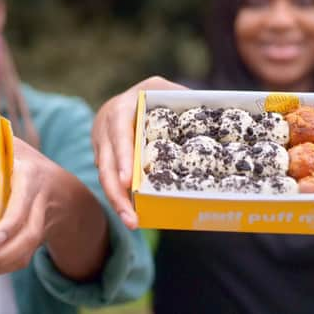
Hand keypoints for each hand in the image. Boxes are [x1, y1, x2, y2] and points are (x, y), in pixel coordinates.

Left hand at [0, 137, 107, 279]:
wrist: (66, 194)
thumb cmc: (29, 165)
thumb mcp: (16, 147)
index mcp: (32, 180)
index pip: (25, 206)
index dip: (10, 224)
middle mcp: (39, 206)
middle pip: (26, 239)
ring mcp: (37, 228)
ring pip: (20, 255)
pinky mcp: (29, 245)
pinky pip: (14, 261)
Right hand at [92, 76, 186, 228]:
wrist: (121, 101)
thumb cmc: (150, 97)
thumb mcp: (162, 90)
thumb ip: (181, 98)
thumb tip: (213, 114)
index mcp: (121, 109)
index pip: (120, 135)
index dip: (123, 158)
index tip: (129, 182)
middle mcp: (105, 128)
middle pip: (106, 163)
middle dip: (117, 192)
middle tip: (131, 218)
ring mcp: (100, 144)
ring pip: (104, 176)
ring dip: (117, 201)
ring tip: (132, 223)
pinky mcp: (101, 158)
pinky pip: (109, 179)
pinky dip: (120, 197)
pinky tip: (132, 215)